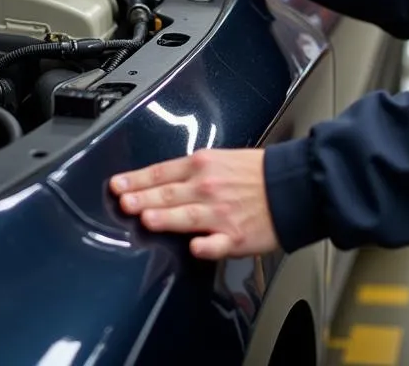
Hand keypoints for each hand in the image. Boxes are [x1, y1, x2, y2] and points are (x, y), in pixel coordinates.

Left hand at [110, 149, 278, 259]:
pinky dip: (207, 245)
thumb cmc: (257, 173)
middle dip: (143, 198)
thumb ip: (192, 172)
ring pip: (188, 216)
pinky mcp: (235, 236)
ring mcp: (221, 213)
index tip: (117, 186)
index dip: (137, 179)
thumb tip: (161, 184)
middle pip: (169, 194)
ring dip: (167, 217)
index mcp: (204, 164)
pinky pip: (218, 243)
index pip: (162, 172)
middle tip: (123, 202)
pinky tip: (196, 247)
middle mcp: (209, 187)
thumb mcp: (221, 159)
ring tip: (147, 219)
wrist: (291, 185)